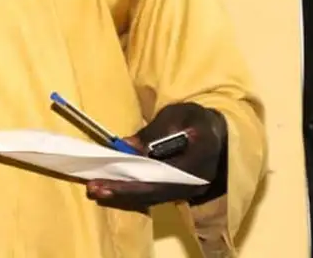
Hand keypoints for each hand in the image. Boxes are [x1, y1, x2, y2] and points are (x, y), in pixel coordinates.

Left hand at [86, 103, 226, 210]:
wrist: (219, 135)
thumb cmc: (197, 120)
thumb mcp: (178, 114)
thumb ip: (155, 131)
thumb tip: (126, 146)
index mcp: (198, 161)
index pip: (162, 177)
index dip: (133, 182)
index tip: (107, 180)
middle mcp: (194, 184)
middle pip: (154, 193)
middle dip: (122, 192)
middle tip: (93, 189)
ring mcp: (188, 192)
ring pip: (153, 197)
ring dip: (124, 195)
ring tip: (96, 190)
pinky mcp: (179, 192)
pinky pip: (155, 195)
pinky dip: (133, 193)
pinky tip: (113, 189)